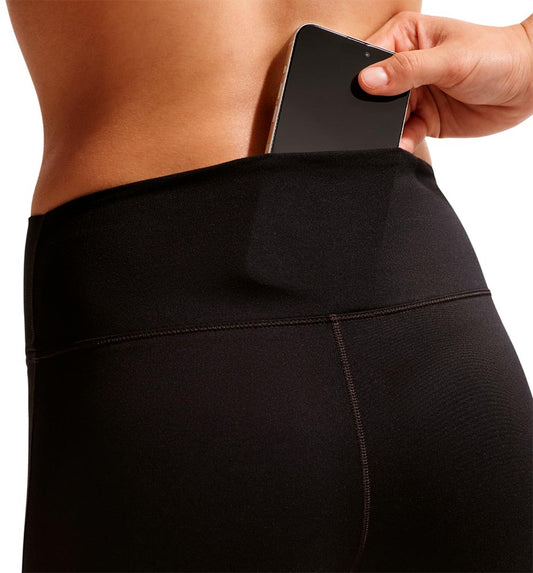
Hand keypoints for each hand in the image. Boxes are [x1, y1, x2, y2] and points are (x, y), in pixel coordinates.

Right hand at [359, 11, 532, 152]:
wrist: (527, 84)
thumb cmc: (496, 56)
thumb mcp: (449, 59)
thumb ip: (407, 70)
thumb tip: (367, 80)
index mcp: (405, 37)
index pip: (370, 57)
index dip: (362, 76)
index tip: (361, 94)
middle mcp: (404, 66)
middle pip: (374, 92)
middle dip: (374, 108)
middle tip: (379, 119)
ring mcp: (413, 95)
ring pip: (386, 116)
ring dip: (387, 128)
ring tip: (392, 136)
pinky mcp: (423, 119)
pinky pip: (403, 134)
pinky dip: (402, 141)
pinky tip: (404, 144)